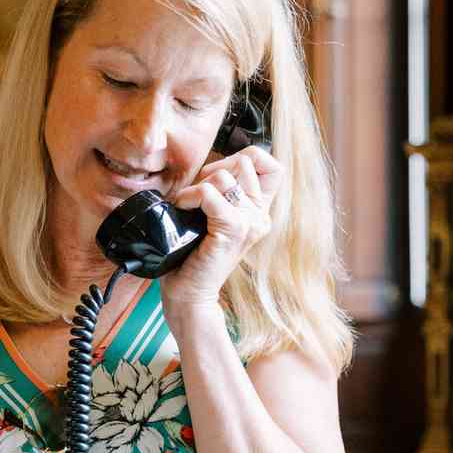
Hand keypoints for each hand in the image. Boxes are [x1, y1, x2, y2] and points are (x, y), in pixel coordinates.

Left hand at [161, 144, 282, 321]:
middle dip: (215, 170)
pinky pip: (209, 194)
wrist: (190, 294)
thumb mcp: (212, 217)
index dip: (243, 158)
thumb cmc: (193, 256)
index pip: (270, 164)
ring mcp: (250, 223)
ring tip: (186, 207)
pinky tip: (182, 209)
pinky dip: (190, 196)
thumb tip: (210, 169)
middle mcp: (261, 216)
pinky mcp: (234, 230)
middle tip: (196, 197)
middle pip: (246, 162)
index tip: (217, 177)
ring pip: (225, 177)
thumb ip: (220, 194)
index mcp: (259, 211)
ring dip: (197, 186)